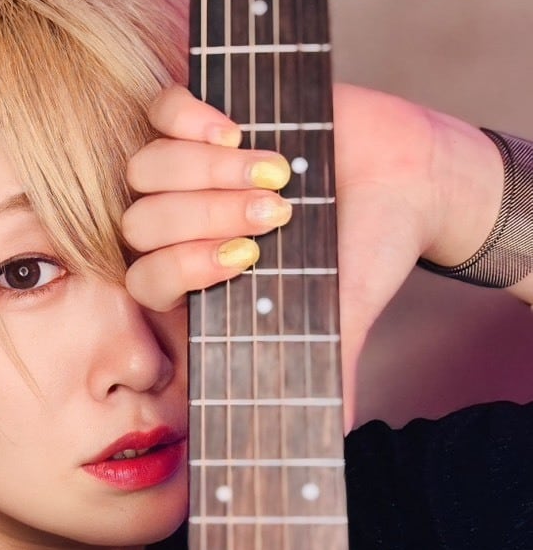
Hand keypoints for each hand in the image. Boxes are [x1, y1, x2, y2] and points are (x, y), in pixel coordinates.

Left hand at [122, 83, 504, 426]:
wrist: (409, 178)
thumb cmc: (366, 252)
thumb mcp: (343, 317)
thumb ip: (327, 374)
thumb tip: (332, 441)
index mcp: (200, 278)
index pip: (146, 283)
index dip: (182, 270)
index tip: (247, 260)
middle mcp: (183, 224)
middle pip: (140, 223)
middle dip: (204, 216)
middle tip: (275, 211)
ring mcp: (189, 167)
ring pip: (145, 168)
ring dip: (206, 170)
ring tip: (275, 168)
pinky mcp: (207, 113)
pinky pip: (162, 109)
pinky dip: (190, 117)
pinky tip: (236, 128)